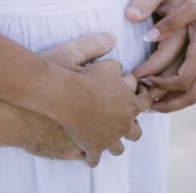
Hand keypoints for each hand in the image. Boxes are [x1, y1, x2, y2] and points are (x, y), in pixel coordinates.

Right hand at [40, 32, 140, 165]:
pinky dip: (93, 155)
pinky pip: (96, 159)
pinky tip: (87, 148)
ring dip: (115, 140)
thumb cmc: (67, 73)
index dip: (136, 91)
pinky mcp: (91, 149)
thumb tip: (110, 37)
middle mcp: (122, 122)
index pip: (143, 97)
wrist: (53, 96)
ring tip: (107, 134)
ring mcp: (107, 138)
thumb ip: (96, 45)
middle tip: (120, 113)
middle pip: (136, 129)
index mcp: (126, 99)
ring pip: (119, 147)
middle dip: (131, 122)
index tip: (128, 87)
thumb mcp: (80, 52)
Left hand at [135, 0, 195, 111]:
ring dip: (173, 101)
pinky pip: (194, 82)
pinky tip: (163, 86)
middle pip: (189, 95)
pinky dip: (179, 91)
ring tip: (151, 101)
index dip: (162, 84)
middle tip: (145, 104)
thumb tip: (148, 38)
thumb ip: (170, 22)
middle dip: (168, 104)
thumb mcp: (190, 7)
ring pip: (193, 92)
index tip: (143, 78)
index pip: (182, 80)